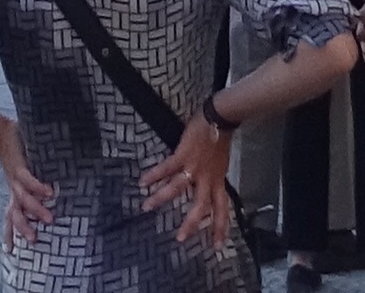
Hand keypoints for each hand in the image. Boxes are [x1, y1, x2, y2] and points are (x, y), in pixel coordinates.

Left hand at [0, 128, 53, 246]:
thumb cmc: (14, 150)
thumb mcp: (22, 169)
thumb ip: (34, 179)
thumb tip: (54, 185)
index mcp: (14, 192)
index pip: (10, 217)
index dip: (9, 234)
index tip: (10, 252)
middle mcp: (13, 188)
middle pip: (15, 214)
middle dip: (24, 228)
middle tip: (34, 241)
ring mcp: (15, 179)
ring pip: (23, 200)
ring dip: (35, 210)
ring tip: (49, 220)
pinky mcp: (18, 167)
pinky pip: (28, 180)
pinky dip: (37, 187)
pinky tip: (48, 192)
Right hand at [142, 117, 234, 250]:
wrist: (220, 119)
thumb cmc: (219, 139)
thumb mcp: (220, 165)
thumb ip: (212, 178)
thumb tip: (206, 186)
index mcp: (217, 181)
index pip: (221, 209)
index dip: (220, 227)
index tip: (218, 246)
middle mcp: (206, 178)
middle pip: (201, 206)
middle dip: (190, 223)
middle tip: (180, 239)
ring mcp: (194, 167)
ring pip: (177, 188)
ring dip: (161, 198)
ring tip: (146, 207)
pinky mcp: (183, 155)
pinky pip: (167, 168)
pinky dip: (154, 174)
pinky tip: (142, 181)